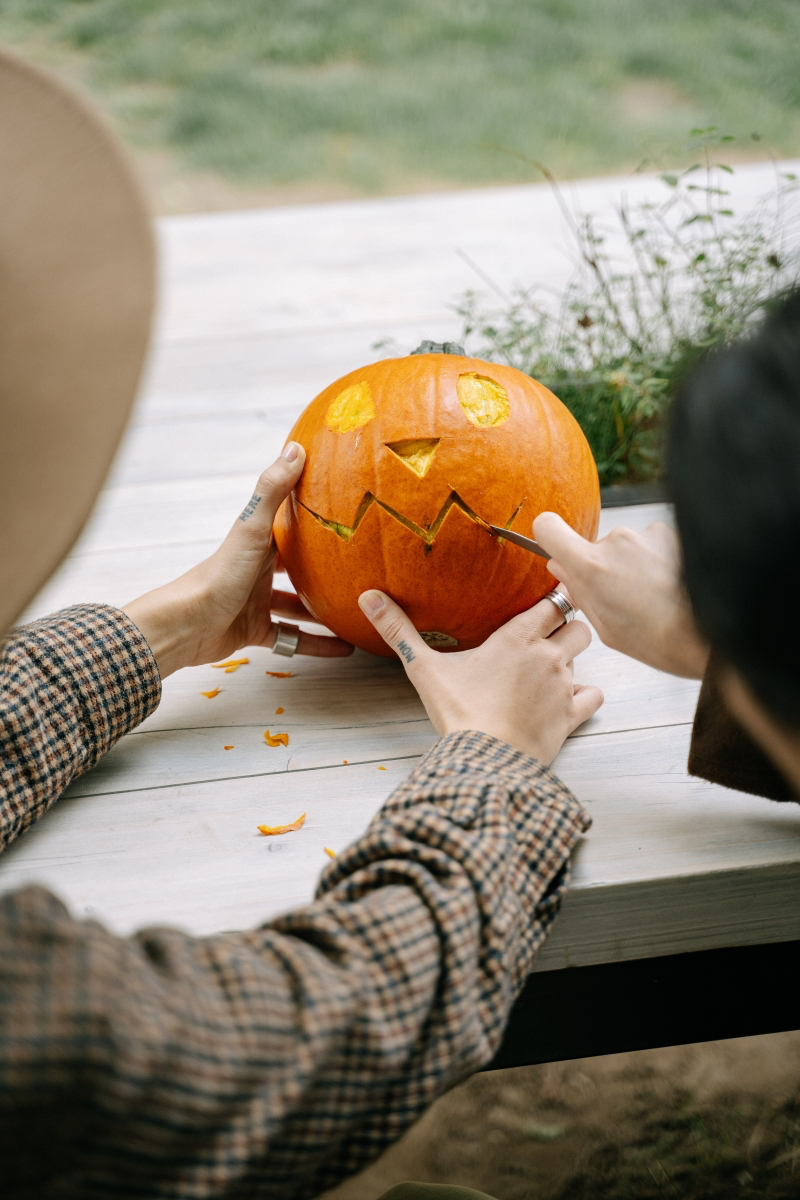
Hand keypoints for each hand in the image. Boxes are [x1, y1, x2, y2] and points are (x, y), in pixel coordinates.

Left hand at [123, 443, 352, 676]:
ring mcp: (256, 601)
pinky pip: (293, 639)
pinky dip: (316, 644)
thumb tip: (296, 447)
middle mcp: (258, 569)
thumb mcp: (251, 530)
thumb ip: (272, 490)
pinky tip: (344, 649)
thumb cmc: (218, 575)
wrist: (186, 626)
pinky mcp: (255, 630)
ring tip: (358, 610)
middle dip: (323, 566)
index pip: (289, 525)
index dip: (313, 517)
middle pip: (296, 565)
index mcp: (258, 542)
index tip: (344, 511)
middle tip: (358, 568)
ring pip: (297, 604)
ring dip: (323, 608)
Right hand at [358, 590, 602, 763]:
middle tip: (546, 636)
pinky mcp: (571, 717)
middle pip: (578, 624)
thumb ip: (398, 630)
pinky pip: (593, 696)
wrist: (485, 761)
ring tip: (549, 666)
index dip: (551, 599)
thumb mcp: (423, 668)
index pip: (553, 601)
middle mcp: (548, 656)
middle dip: (567, 626)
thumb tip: (369, 598)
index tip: (542, 602)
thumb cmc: (458, 713)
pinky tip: (568, 699)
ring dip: (571, 659)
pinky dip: (585, 696)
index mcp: (519, 637)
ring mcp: (564, 687)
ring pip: (585, 658)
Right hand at [533, 512, 708, 678]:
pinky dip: (655, 561)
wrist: (707, 636)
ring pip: (625, 547)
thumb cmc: (656, 639)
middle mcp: (616, 542)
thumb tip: (560, 567)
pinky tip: (667, 586)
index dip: (548, 536)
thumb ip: (577, 590)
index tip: (555, 547)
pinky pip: (650, 544)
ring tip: (652, 596)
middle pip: (594, 545)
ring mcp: (645, 534)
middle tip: (622, 597)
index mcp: (592, 567)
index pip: (549, 527)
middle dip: (603, 566)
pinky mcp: (669, 533)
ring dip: (633, 565)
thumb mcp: (604, 625)